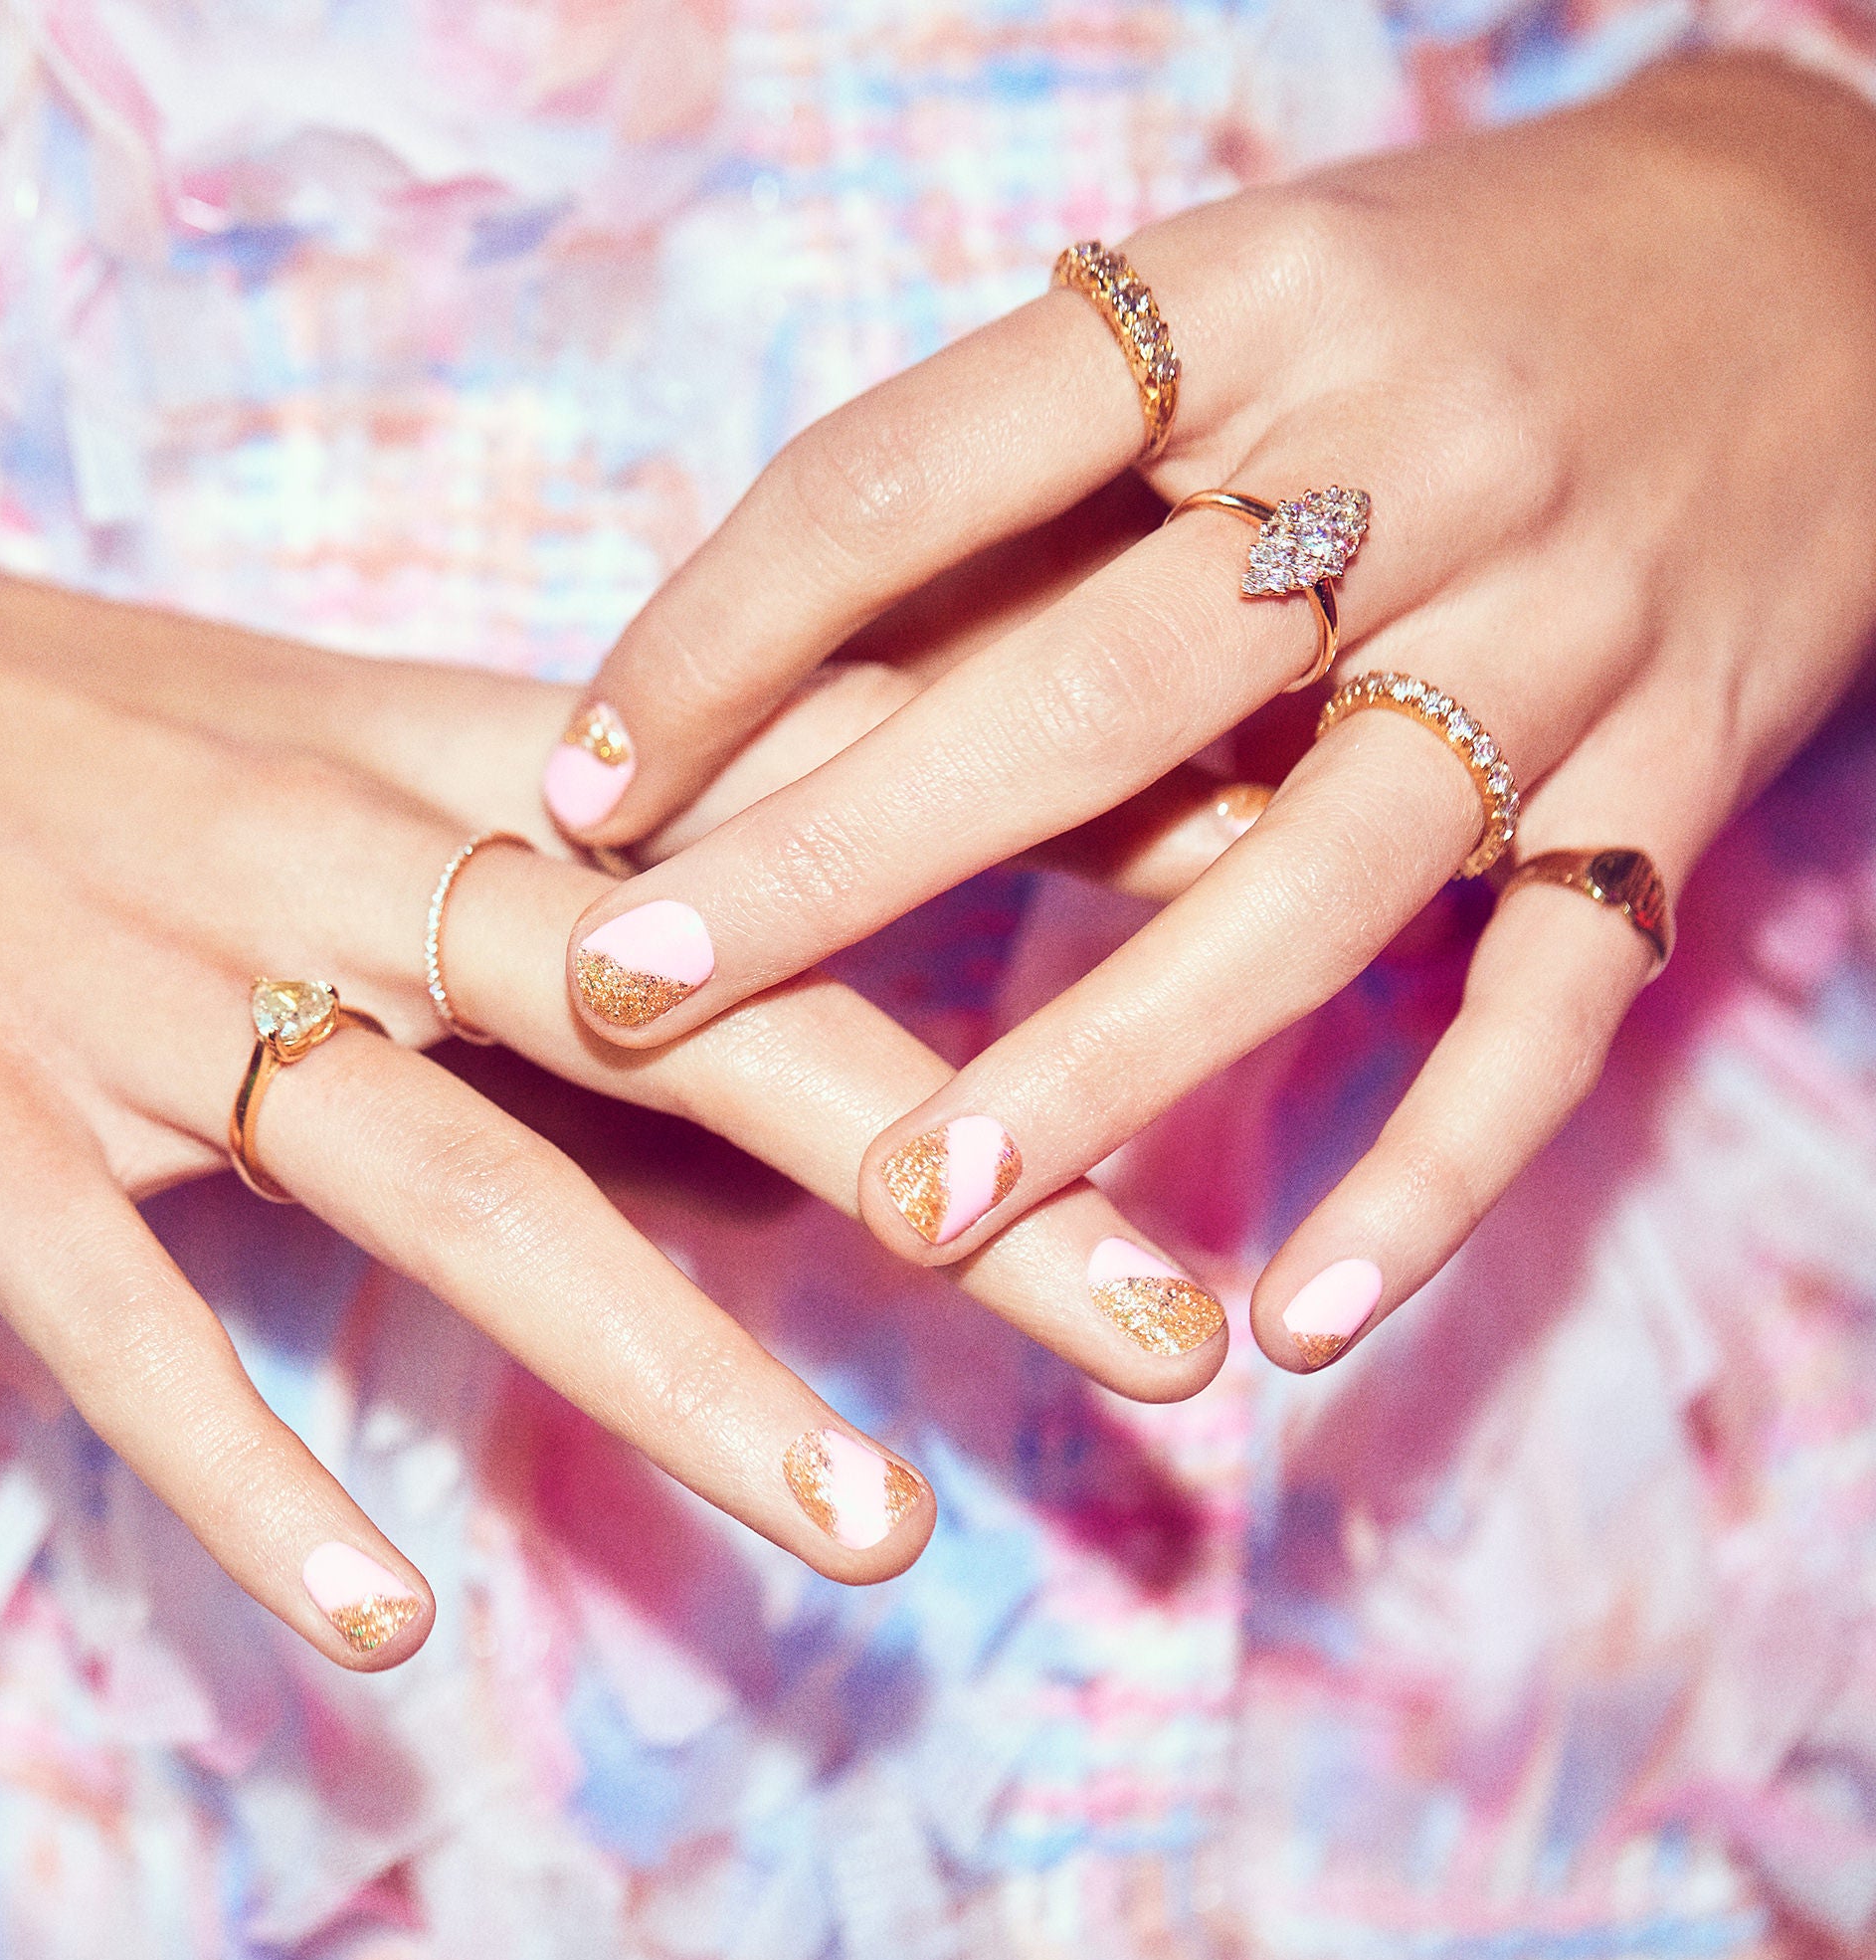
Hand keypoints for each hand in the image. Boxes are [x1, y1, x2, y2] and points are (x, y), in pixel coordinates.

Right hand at [0, 536, 1228, 1668]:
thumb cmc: (106, 727)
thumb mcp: (360, 723)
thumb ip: (587, 796)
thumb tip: (823, 831)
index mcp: (437, 759)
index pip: (775, 805)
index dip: (1013, 851)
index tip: (1245, 927)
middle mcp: (338, 873)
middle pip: (690, 1028)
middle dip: (939, 1178)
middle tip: (1158, 1333)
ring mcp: (155, 1016)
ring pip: (458, 1200)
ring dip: (678, 1377)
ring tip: (877, 1535)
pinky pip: (133, 1333)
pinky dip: (252, 1485)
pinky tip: (386, 1634)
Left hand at [547, 53, 1875, 1365]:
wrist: (1822, 271)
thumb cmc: (1455, 297)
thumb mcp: (1237, 306)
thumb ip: (1033, 484)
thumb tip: (763, 675)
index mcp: (1247, 306)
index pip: (910, 473)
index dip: (714, 637)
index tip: (576, 790)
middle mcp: (1412, 466)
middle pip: (1074, 693)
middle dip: (829, 867)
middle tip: (629, 1005)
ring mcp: (1560, 638)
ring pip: (1304, 887)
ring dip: (1099, 1067)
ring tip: (918, 1214)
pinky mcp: (1681, 781)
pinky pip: (1553, 1009)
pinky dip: (1431, 1180)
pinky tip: (1296, 1320)